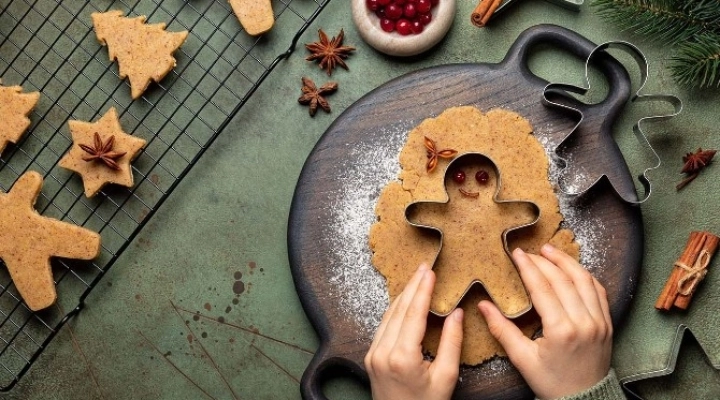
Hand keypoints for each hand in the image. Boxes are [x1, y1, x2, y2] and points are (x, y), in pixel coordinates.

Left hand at [365, 264, 463, 399]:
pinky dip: (395, 310)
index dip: (423, 290)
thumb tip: (456, 313)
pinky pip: (383, 326)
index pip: (414, 313)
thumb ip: (452, 343)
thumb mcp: (446, 377)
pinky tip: (404, 301)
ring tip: (416, 278)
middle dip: (412, 286)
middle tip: (423, 266)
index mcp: (402, 356)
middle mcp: (382, 352)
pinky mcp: (370, 357)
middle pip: (399, 309)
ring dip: (403, 295)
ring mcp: (373, 354)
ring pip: (388, 315)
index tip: (430, 271)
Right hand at [478, 244, 612, 399]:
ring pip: (584, 280)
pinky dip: (585, 275)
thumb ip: (502, 329)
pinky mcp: (608, 323)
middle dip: (544, 261)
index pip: (543, 288)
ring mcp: (599, 321)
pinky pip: (599, 291)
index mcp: (561, 330)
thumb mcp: (522, 359)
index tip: (517, 253)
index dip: (528, 267)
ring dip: (567, 261)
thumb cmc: (552, 382)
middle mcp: (584, 322)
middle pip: (563, 279)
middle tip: (530, 251)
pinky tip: (572, 268)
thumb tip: (482, 305)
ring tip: (550, 250)